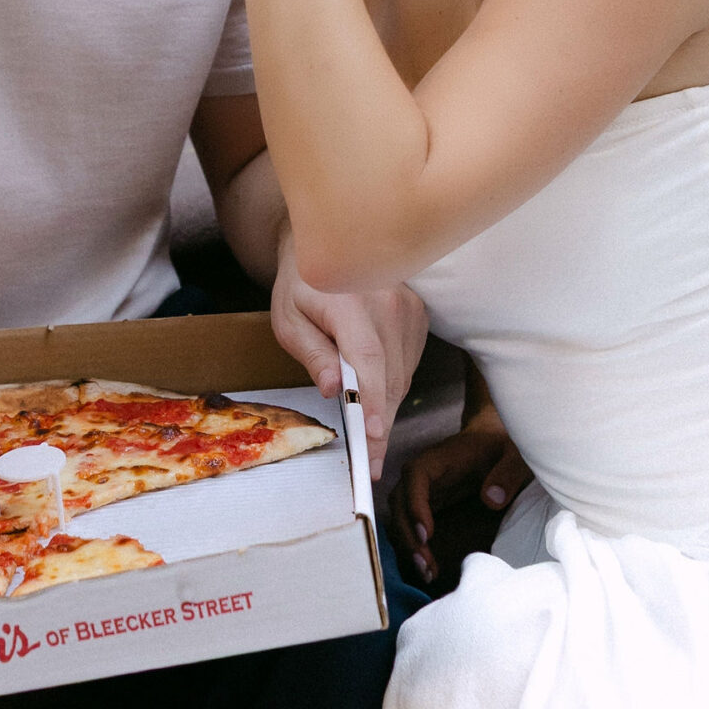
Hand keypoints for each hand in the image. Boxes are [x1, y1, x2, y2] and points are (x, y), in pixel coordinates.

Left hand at [270, 232, 427, 479]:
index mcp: (351, 302)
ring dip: (388, 409)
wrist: (327, 244)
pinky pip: (409, 363)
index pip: (369, 360)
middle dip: (381, 425)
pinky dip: (394, 387)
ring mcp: (410, 307)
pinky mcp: (419, 314)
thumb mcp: (289, 319)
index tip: (372, 438)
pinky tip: (377, 401)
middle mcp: (389, 302)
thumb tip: (334, 389)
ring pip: (404, 374)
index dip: (372, 401)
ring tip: (373, 443)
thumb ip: (312, 353)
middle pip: (391, 376)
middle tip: (373, 464)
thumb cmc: (301, 283)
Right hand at [387, 409, 531, 585]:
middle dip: (409, 536)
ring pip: (400, 518)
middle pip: (401, 503)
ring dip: (409, 546)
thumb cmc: (500, 448)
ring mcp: (419, 491)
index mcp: (438, 458)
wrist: (491, 443)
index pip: (416, 477)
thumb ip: (507, 472)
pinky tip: (428, 568)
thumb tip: (491, 499)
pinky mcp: (423, 506)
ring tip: (428, 573)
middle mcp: (421, 475)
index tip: (426, 534)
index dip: (416, 505)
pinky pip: (409, 526)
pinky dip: (415, 546)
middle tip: (426, 565)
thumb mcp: (513, 454)